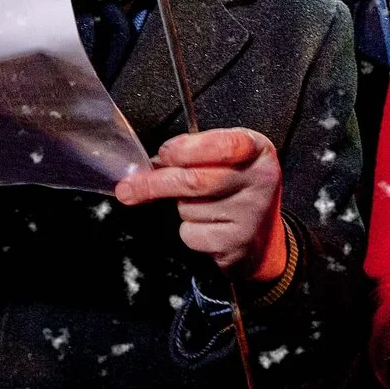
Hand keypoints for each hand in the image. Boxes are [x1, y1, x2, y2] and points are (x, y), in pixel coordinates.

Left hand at [116, 127, 287, 279]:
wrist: (261, 238)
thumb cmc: (236, 189)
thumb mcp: (226, 161)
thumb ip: (193, 156)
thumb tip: (148, 167)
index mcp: (258, 151)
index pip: (223, 145)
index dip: (187, 150)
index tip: (163, 154)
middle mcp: (261, 181)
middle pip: (195, 181)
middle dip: (155, 184)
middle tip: (128, 188)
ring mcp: (251, 215)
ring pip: (188, 208)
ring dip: (180, 208)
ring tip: (203, 206)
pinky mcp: (237, 243)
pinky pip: (191, 233)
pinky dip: (189, 231)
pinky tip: (208, 227)